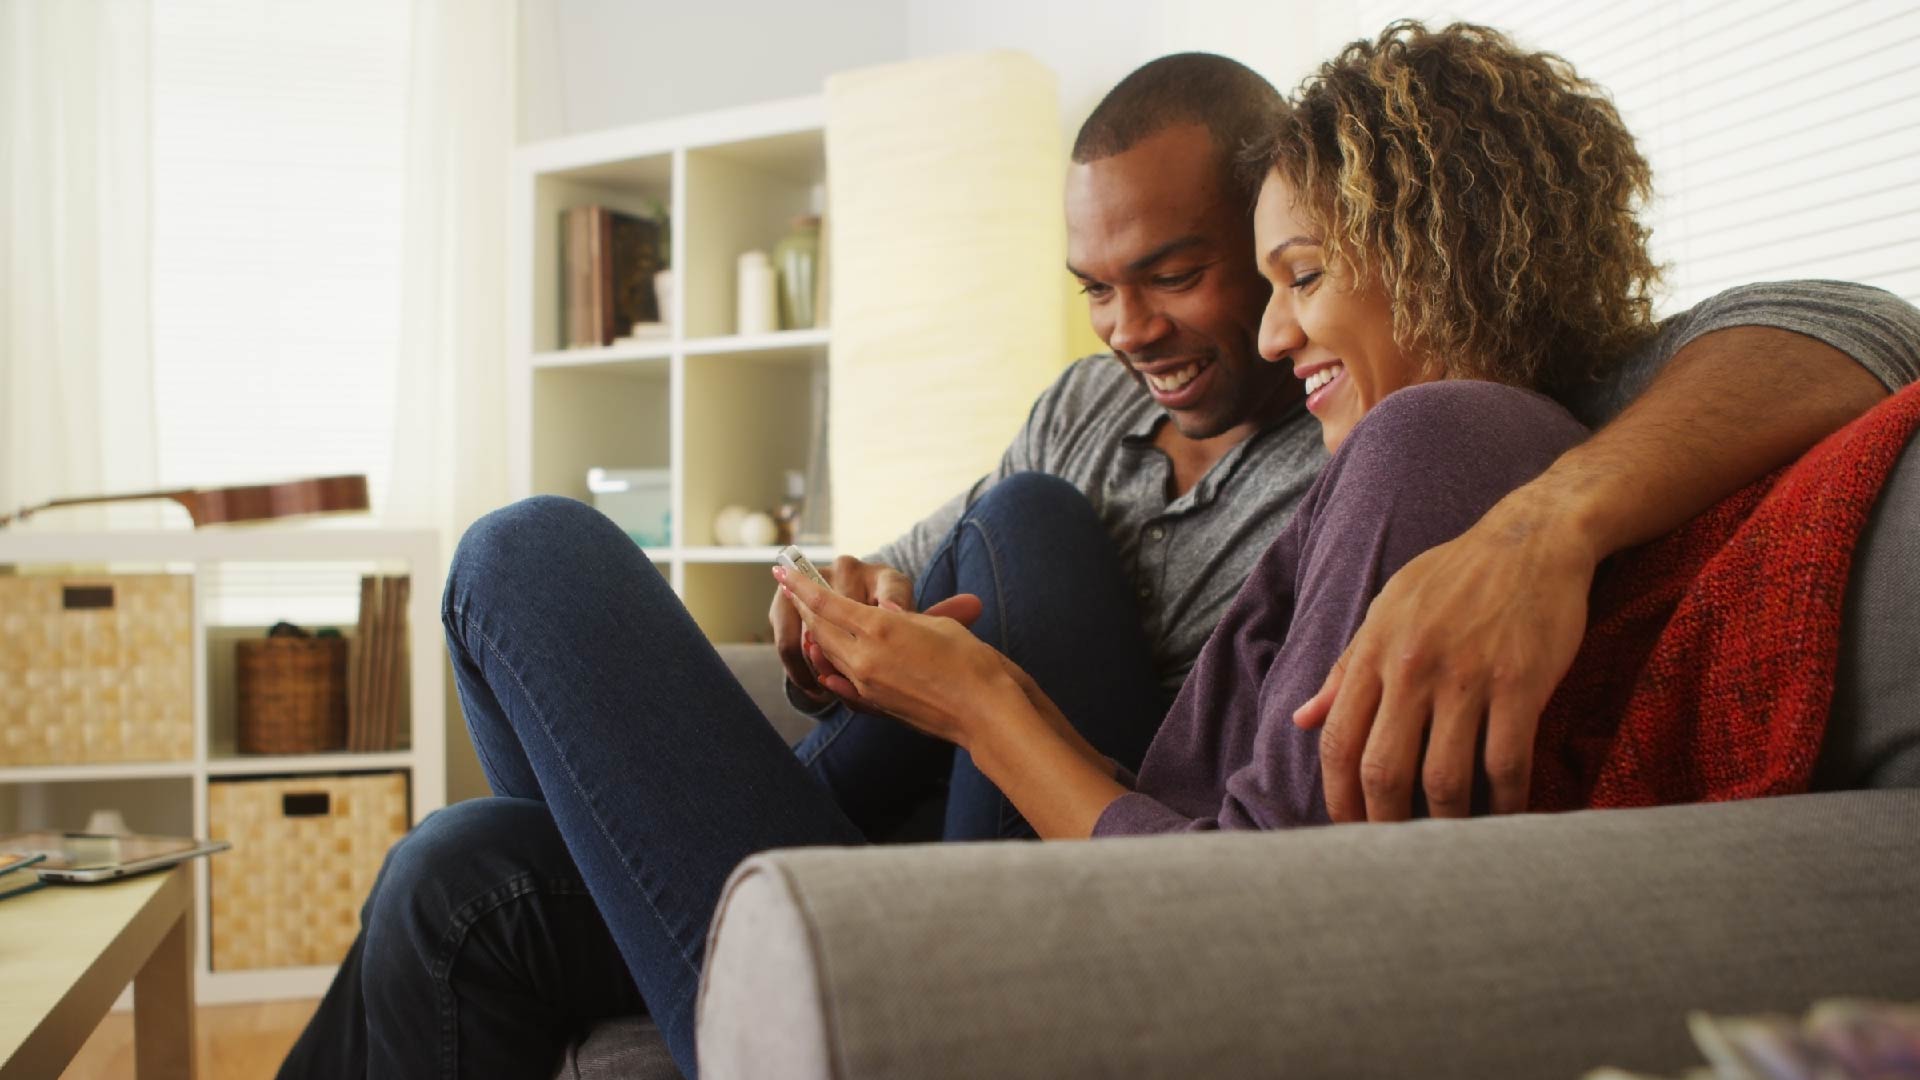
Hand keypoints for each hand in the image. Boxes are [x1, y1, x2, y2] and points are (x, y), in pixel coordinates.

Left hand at [777, 567, 1015, 746]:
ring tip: (805, 619)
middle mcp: (865, 658)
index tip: (782, 570)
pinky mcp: (876, 705)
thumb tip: (884, 617)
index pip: (827, 602)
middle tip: (789, 589)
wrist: (985, 712)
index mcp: (880, 628)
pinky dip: (830, 668)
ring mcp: (867, 685)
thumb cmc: (971, 662)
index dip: (802, 585)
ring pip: (828, 655)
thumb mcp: (935, 626)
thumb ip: (901, 620)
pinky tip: (824, 665)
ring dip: (814, 635)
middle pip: (820, 628)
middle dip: (803, 606)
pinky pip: (841, 683)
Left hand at [1293, 496, 1598, 821]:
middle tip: (1395, 856)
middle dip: (1383, 825)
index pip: (1338, 742)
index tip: (1348, 832)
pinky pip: (1505, 762)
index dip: (1338, 798)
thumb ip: (1344, 670)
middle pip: (1383, 770)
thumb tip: (1302, 720)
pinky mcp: (1521, 683)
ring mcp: (1467, 677)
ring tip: (1449, 847)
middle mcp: (1412, 668)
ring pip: (1444, 777)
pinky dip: (1506, 803)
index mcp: (1374, 653)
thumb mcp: (1386, 610)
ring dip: (1445, 824)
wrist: (1531, 539)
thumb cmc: (1453, 578)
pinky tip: (1506, 820)